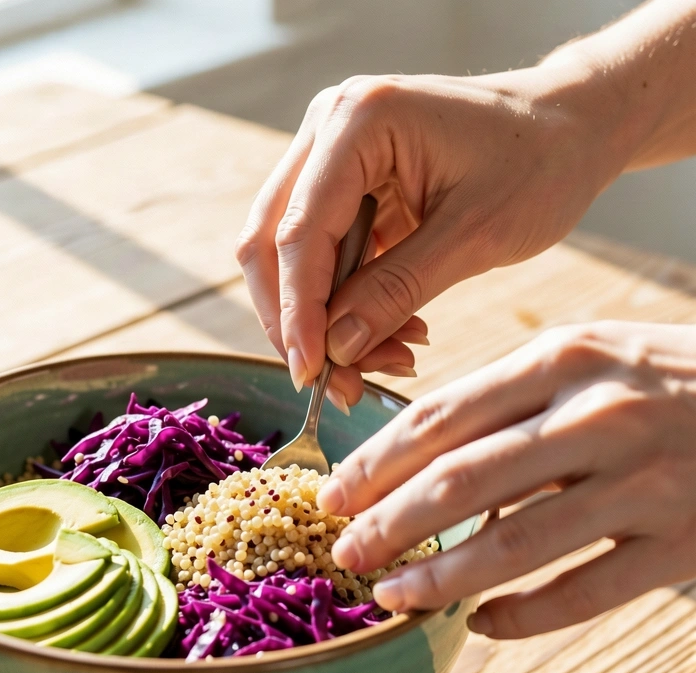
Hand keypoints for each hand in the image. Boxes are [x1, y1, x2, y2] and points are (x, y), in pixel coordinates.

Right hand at [234, 64, 620, 410]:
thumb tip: (334, 350)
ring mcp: (329, 157)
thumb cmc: (539, 163)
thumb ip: (396, 292)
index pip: (299, 233)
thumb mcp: (475, 236)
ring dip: (323, 320)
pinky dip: (345, 306)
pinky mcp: (341, 188)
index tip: (312, 375)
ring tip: (389, 359)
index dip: (298, 313)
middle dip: (297, 321)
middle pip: (270, 244)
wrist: (570, 128)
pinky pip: (320, 260)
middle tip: (333, 383)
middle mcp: (328, 129)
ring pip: (286, 258)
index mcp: (359, 121)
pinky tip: (393, 335)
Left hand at [317, 322, 695, 637]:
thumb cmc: (676, 381)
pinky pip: (584, 594)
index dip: (374, 465)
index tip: (331, 498)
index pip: (440, 418)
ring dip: (440, 579)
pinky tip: (481, 626)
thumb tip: (415, 457)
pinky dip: (522, 617)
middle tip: (344, 557)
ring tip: (394, 598)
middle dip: (388, 526)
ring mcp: (647, 481)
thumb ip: (512, 399)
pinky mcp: (685, 542)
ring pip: (514, 545)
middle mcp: (601, 414)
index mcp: (566, 358)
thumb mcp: (595, 359)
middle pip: (461, 481)